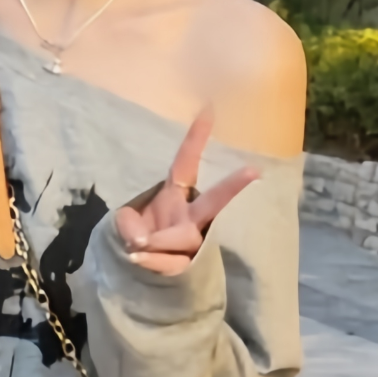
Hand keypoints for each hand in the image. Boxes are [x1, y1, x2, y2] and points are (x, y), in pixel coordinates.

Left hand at [114, 110, 258, 275]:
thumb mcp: (124, 221)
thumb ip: (127, 223)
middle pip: (214, 201)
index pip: (186, 163)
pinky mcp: (190, 266)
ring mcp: (193, 242)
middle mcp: (190, 216)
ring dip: (157, 242)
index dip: (196, 138)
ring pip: (184, 239)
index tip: (208, 107)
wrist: (139, 269)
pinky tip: (138, 258)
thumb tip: (140, 238)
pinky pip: (172, 263)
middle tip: (253, 171)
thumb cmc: (138, 234)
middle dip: (232, 187)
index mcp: (175, 195)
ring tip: (136, 245)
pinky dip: (152, 261)